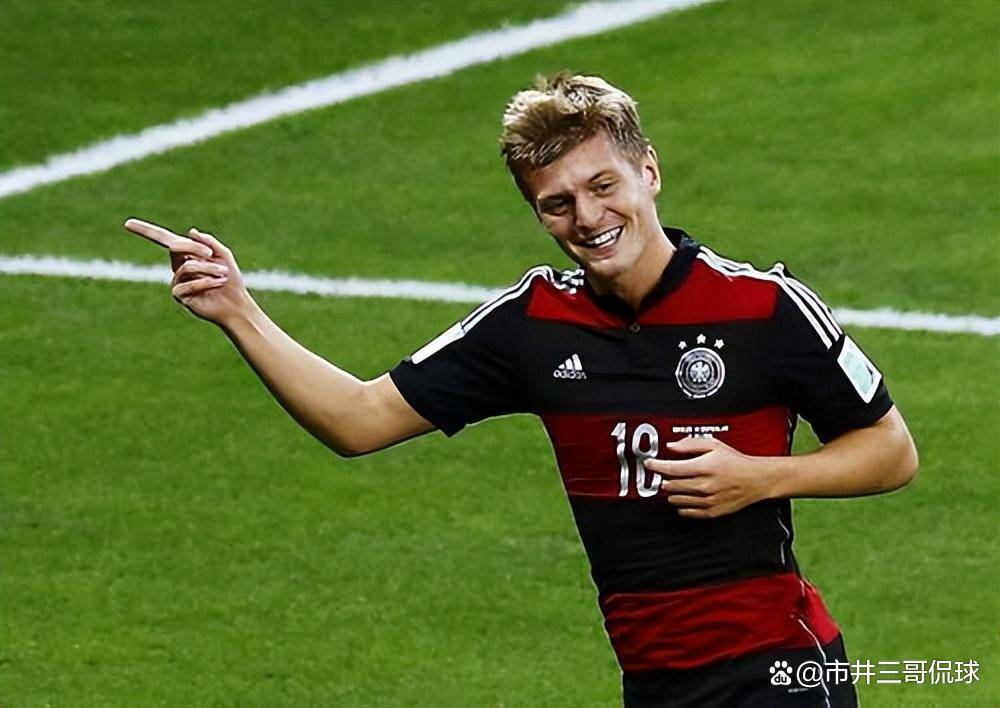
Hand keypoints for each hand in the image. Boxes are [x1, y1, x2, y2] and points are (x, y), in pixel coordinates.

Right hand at [123, 218, 252, 327]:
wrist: (235, 304)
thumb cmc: (230, 279)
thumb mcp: (223, 255)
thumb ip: (209, 243)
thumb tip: (190, 232)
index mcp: (185, 254)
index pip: (163, 239)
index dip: (145, 231)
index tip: (127, 223)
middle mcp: (177, 266)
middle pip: (175, 247)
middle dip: (193, 248)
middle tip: (211, 254)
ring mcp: (176, 281)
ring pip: (187, 266)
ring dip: (209, 268)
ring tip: (222, 274)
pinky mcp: (179, 295)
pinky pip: (189, 284)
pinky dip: (206, 282)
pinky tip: (217, 284)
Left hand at [645, 437, 772, 518]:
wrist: (756, 480)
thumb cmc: (735, 462)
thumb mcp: (714, 445)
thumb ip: (690, 444)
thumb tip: (671, 446)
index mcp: (705, 467)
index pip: (672, 469)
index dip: (656, 466)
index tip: (649, 463)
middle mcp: (705, 485)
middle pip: (672, 485)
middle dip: (663, 479)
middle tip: (663, 474)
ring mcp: (708, 500)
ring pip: (677, 499)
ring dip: (672, 491)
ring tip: (676, 484)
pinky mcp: (711, 511)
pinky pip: (686, 512)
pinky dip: (681, 505)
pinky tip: (684, 497)